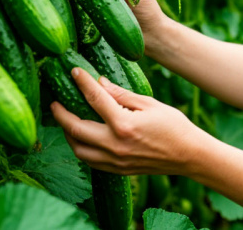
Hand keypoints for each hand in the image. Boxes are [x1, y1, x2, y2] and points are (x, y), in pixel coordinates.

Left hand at [51, 67, 207, 175]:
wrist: (188, 155)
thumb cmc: (174, 126)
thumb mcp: (150, 104)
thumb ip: (122, 95)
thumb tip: (100, 82)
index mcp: (124, 124)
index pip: (95, 99)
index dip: (83, 83)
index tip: (74, 71)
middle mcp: (115, 145)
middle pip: (76, 128)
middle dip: (60, 114)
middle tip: (54, 102)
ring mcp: (114, 160)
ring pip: (77, 149)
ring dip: (67, 133)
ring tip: (66, 120)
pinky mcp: (117, 170)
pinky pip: (89, 160)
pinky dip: (80, 148)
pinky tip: (81, 137)